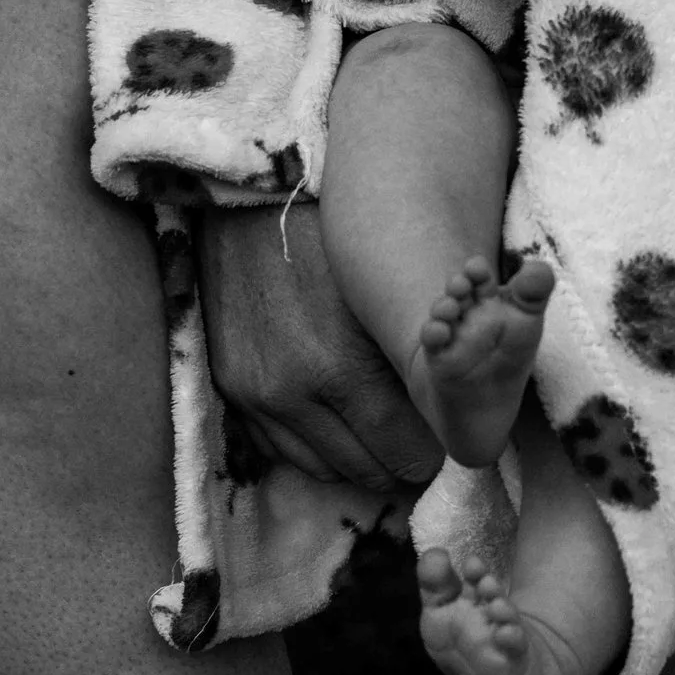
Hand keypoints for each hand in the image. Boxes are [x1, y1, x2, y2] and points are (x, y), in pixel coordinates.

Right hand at [196, 200, 443, 488]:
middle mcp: (293, 394)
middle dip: (399, 462)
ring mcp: (255, 398)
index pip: (405, 452)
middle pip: (367, 470)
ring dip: (357, 459)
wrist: (249, 205)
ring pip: (324, 469)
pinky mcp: (230, 391)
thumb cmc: (332, 240)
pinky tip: (334, 420)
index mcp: (341, 368)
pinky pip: (281, 451)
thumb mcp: (383, 296)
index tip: (442, 440)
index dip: (432, 452)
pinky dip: (314, 447)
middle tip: (417, 441)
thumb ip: (409, 361)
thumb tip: (444, 413)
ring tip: (379, 435)